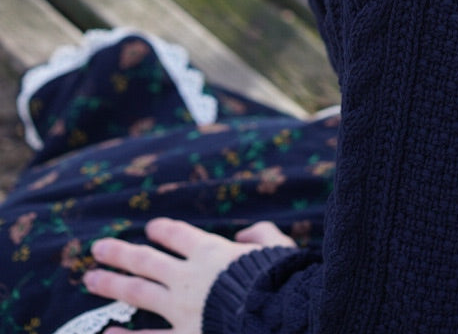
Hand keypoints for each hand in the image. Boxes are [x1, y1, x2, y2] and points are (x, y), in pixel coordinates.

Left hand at [84, 215, 296, 333]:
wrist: (279, 316)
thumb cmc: (281, 279)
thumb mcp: (278, 247)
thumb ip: (260, 235)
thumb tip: (245, 234)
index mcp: (212, 252)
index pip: (179, 235)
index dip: (163, 229)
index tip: (150, 227)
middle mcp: (190, 277)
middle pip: (147, 260)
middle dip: (120, 253)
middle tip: (97, 248)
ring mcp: (182, 309)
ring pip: (138, 293)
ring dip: (112, 284)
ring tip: (90, 278)